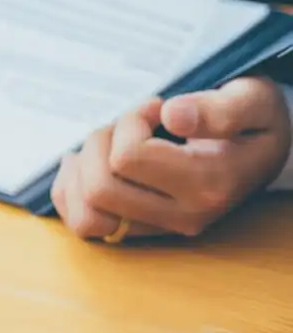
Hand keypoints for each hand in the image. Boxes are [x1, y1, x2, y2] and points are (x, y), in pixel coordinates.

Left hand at [52, 78, 292, 240]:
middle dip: (100, 144)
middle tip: (127, 125)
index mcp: (209, 184)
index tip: (155, 108)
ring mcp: (158, 229)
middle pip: (99, 189)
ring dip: (82, 170)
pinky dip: (70, 189)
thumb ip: (220, 109)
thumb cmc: (252, 121)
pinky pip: (81, 222)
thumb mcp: (252, 101)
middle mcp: (182, 217)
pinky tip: (86, 162)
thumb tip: (173, 115)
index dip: (131, 121)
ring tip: (108, 144)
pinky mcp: (136, 231)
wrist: (262, 152)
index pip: (128, 158)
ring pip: (84, 215)